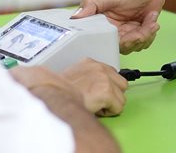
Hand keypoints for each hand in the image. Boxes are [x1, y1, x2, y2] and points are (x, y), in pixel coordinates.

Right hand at [10, 62, 125, 116]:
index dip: (108, 87)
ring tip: (95, 105)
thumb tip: (97, 86)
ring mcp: (104, 79)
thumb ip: (88, 77)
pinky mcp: (106, 91)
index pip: (112, 74)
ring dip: (111, 104)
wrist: (53, 96)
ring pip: (122, 98)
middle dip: (113, 95)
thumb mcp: (75, 77)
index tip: (101, 93)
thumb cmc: (61, 92)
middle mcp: (100, 68)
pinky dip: (109, 112)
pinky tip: (96, 109)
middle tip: (98, 101)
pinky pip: (118, 107)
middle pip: (122, 84)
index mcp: (91, 63)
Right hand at [73, 0, 165, 53]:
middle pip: (121, 47)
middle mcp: (112, 30)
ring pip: (134, 47)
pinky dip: (151, 33)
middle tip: (141, 30)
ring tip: (149, 19)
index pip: (103, 41)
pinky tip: (151, 19)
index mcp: (100, 22)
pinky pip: (144, 44)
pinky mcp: (138, 34)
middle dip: (134, 40)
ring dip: (145, 35)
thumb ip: (91, 4)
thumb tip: (74, 17)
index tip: (124, 36)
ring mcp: (126, 33)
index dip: (115, 42)